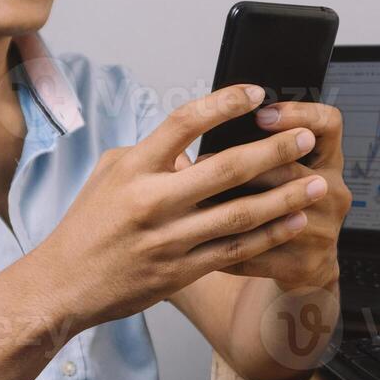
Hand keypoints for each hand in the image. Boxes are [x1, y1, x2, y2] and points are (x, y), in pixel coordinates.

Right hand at [33, 85, 329, 333]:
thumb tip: (190, 141)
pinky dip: (269, 236)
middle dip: (273, 151)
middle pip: (225, 169)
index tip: (257, 93)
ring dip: (284, 197)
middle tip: (305, 137)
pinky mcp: (181, 271)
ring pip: (239, 214)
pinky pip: (235, 251)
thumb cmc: (88, 225)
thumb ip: (152, 152)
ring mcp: (168, 239)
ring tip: (316, 182)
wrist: (63, 286)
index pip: (183, 122)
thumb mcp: (110, 174)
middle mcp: (152, 201)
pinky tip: (295, 222)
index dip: (223, 104)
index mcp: (134, 168)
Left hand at [180, 101, 349, 293]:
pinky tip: (200, 241)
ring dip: (229, 206)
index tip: (261, 115)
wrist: (304, 266)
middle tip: (202, 163)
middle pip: (293, 169)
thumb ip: (248, 150)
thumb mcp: (277, 174)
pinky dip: (225, 246)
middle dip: (243, 166)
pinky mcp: (308, 263)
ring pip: (274, 213)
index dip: (300, 114)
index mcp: (326, 162)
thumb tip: (188, 131)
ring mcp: (325, 230)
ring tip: (195, 201)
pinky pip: (259, 252)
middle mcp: (332, 192)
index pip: (329, 124)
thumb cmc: (279, 209)